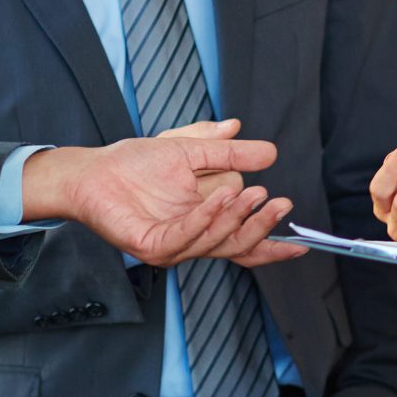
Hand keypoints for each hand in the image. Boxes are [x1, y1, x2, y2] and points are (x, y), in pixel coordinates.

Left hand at [22, 124, 301, 267]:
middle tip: (279, 201)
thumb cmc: (136, 163)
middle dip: (262, 226)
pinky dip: (206, 219)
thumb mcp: (191, 149)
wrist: (93, 169)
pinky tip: (220, 198)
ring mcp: (172, 247)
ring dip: (238, 218)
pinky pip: (185, 237)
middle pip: (238, 246)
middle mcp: (191, 241)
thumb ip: (229, 152)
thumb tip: (269, 151)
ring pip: (216, 243)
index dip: (273, 244)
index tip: (303, 242)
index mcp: (204, 224)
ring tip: (251, 193)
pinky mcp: (150, 246)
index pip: (246, 243)